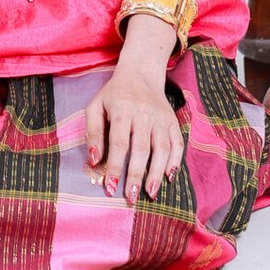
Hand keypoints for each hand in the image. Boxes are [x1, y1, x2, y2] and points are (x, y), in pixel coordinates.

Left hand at [83, 61, 182, 202]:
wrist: (140, 73)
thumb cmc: (114, 94)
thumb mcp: (96, 106)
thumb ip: (93, 132)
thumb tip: (94, 161)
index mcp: (122, 109)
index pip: (119, 142)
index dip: (115, 166)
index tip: (110, 187)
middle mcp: (143, 113)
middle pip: (141, 148)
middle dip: (136, 175)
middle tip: (131, 197)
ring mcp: (160, 117)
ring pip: (161, 148)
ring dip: (156, 172)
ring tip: (150, 193)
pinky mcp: (172, 120)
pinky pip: (177, 143)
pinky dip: (175, 161)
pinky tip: (169, 177)